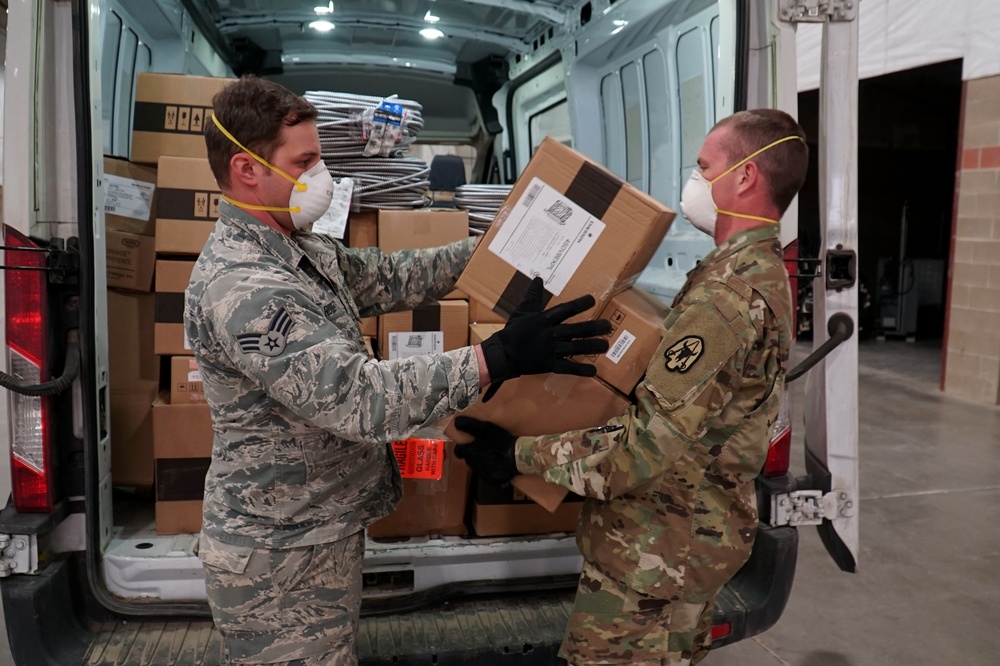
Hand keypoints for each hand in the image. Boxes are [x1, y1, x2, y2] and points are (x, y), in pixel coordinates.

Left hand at [452, 416, 518, 484]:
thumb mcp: (485, 429)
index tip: (466, 445)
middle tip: (481, 449)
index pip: (459, 452)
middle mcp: (474, 465)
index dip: (461, 448)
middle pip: (468, 459)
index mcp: (471, 452)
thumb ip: (470, 425)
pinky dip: (489, 469)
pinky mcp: (492, 479)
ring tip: (491, 456)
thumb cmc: (500, 441)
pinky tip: (496, 464)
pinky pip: (487, 474)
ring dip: (481, 462)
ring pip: (477, 467)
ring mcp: (483, 473)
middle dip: (472, 454)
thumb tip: (457, 422)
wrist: (517, 457)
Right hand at [479, 277, 611, 400]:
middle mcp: (549, 334)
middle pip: (575, 330)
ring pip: (575, 348)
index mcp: (544, 320)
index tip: (592, 300)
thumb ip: (532, 296)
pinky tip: (593, 371)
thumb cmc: (513, 331)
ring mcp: (550, 350)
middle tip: (608, 326)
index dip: (579, 304)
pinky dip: (580, 370)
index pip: (565, 310)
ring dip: (592, 347)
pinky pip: (567, 368)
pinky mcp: (549, 365)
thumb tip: (538, 278)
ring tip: (606, 345)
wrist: (502, 354)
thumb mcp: (522, 311)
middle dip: (593, 328)